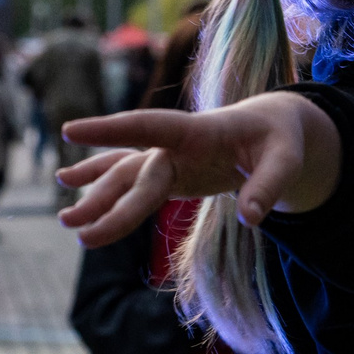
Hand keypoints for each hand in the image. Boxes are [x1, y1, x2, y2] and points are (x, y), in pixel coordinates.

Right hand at [57, 93, 341, 247]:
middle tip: (73, 227)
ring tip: (66, 223)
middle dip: (107, 201)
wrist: (273, 128)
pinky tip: (73, 197)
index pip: (150, 126)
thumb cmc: (280, 139)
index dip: (111, 128)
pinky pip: (129, 180)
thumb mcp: (287, 159)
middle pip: (137, 173)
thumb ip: (269, 185)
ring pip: (125, 177)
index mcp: (199, 129)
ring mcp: (170, 157)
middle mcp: (176, 143)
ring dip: (96, 199)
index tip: (71, 129)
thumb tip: (250, 217)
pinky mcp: (170, 173)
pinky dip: (103, 187)